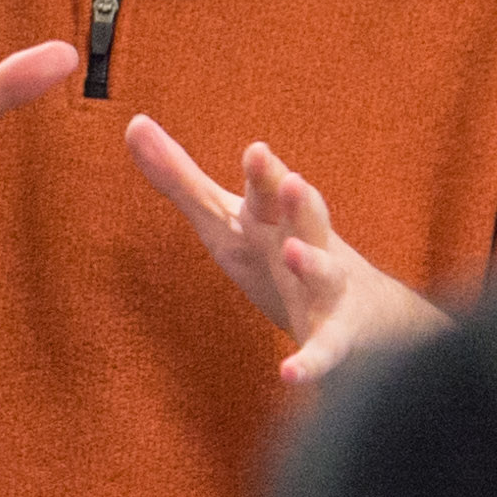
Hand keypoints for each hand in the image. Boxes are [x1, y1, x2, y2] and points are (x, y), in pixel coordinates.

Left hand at [126, 115, 447, 383]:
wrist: (364, 317)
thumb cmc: (278, 256)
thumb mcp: (226, 220)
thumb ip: (180, 177)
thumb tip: (133, 123)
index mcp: (278, 217)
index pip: (270, 189)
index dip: (264, 172)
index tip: (256, 151)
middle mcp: (308, 244)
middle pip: (307, 219)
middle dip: (299, 201)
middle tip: (293, 181)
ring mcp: (326, 292)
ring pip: (325, 274)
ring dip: (314, 264)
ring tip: (297, 253)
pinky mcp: (334, 339)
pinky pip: (325, 351)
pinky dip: (310, 362)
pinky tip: (289, 373)